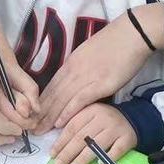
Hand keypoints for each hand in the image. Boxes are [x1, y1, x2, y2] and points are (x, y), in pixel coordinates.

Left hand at [36, 3, 163, 132]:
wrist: (133, 33)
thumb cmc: (117, 41)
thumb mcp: (91, 50)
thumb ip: (81, 65)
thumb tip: (75, 77)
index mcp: (72, 61)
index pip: (52, 84)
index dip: (41, 100)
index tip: (32, 114)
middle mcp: (75, 69)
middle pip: (54, 94)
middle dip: (41, 113)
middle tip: (30, 128)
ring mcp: (86, 77)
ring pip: (62, 99)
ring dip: (50, 116)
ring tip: (40, 130)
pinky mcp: (100, 84)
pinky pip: (79, 100)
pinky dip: (68, 112)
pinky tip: (60, 123)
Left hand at [50, 102, 136, 163]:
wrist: (131, 119)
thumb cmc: (104, 120)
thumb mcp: (90, 116)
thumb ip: (75, 123)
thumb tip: (56, 145)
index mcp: (92, 110)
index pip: (73, 126)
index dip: (61, 141)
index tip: (52, 154)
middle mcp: (104, 117)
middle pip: (83, 137)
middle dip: (68, 153)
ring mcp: (116, 128)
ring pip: (97, 144)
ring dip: (83, 158)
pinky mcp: (127, 138)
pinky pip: (117, 150)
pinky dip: (108, 158)